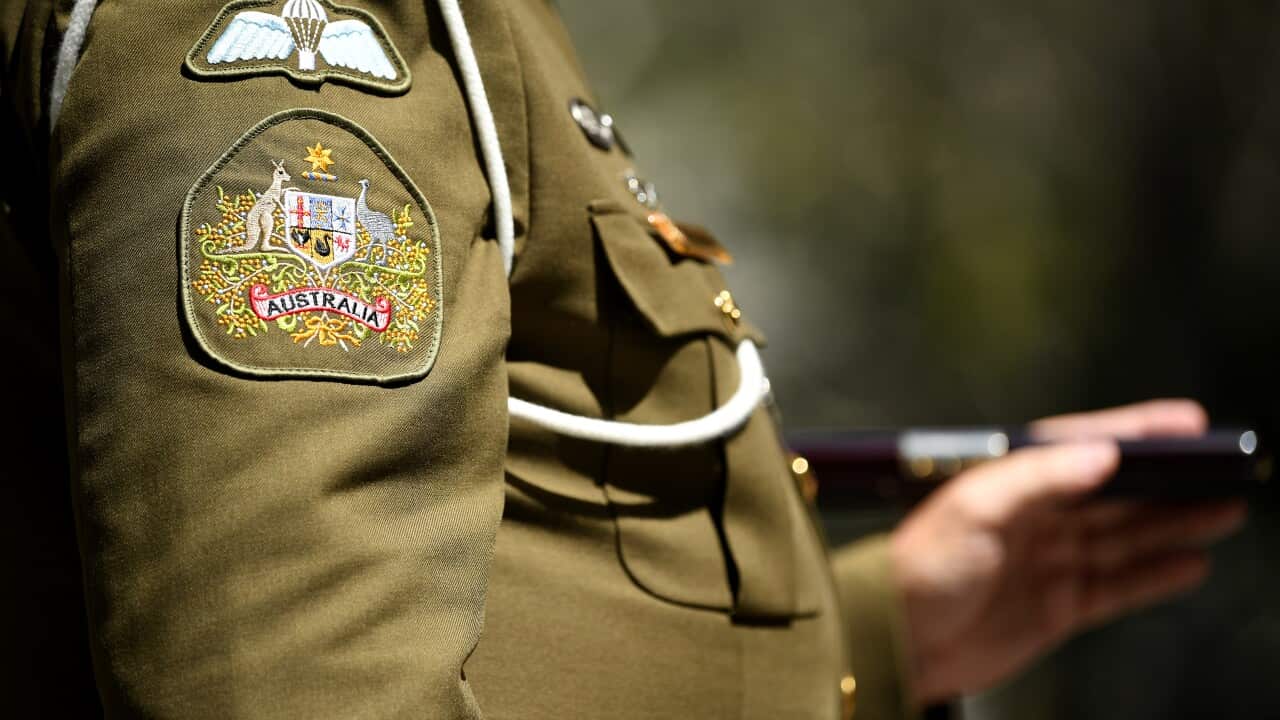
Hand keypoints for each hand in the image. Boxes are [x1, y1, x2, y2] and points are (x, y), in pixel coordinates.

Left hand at [889, 400, 1246, 705]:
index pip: (1083, 446)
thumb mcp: (972, 507)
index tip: (1186, 422)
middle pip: (1115, 493)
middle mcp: (1034, 517)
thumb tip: (1100, 454)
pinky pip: (1118, 585)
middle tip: (1221, 467)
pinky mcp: (1056, 606)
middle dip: (1168, 480)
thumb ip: (1037, 477)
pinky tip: (1189, 562)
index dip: (1136, 432)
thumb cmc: (916, 566)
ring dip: (1173, 524)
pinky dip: (1155, 575)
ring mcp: (1048, 561)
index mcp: (1011, 482)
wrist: (895, 640)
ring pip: (1126, 537)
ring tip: (1222, 509)